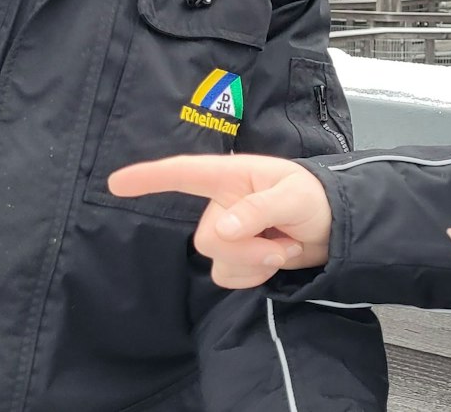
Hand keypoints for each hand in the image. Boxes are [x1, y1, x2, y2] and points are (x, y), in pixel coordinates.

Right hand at [108, 154, 333, 288]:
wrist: (335, 229)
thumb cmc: (315, 198)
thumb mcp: (293, 197)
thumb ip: (257, 211)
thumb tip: (220, 230)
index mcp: (231, 177)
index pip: (183, 174)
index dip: (149, 177)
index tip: (115, 183)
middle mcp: (222, 203)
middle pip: (207, 238)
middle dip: (246, 250)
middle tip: (281, 243)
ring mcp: (227, 232)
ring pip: (217, 262)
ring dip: (254, 263)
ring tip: (283, 247)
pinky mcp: (236, 258)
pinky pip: (228, 277)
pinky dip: (255, 275)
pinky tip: (274, 261)